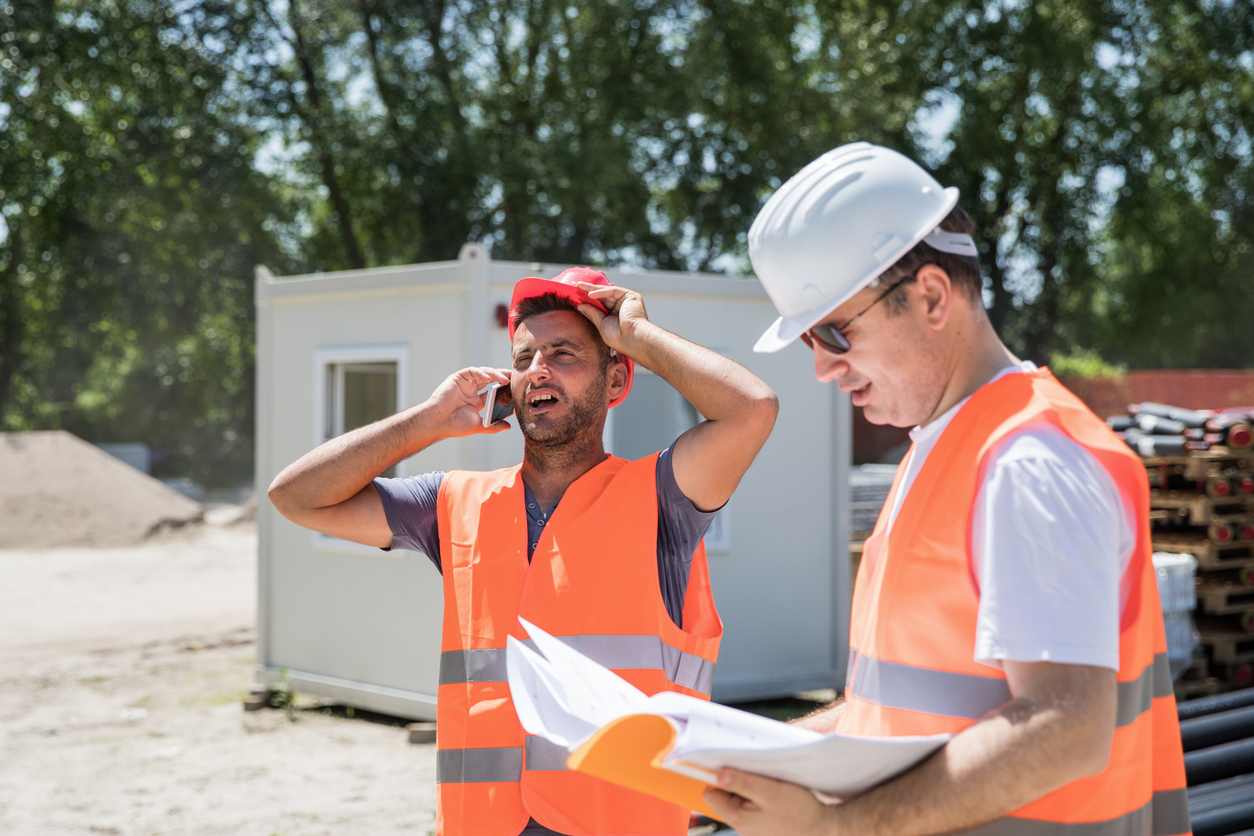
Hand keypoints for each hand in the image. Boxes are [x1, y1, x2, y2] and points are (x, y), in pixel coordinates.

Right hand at [423, 367, 513, 437]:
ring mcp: (465, 383)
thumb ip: (494, 426)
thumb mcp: (479, 425)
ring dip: (495, 375)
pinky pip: (472, 371)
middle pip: (491, 380)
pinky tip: (489, 378)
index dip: (505, 391)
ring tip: (506, 379)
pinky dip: (481, 373)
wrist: (438, 422)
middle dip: (503, 378)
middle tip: (515, 378)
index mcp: (476, 401)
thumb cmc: (455, 425)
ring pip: (484, 373)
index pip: (494, 392)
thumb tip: (508, 427)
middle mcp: (471, 391)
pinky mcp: (458, 378)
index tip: (516, 391)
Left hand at [574, 282, 649, 354]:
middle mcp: (621, 306)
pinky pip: (613, 291)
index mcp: (615, 314)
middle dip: (589, 291)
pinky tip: (590, 294)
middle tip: (577, 286)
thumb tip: (580, 306)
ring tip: (579, 286)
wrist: (632, 339)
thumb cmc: (618, 337)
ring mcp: (627, 300)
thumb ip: (592, 313)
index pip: (601, 303)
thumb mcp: (601, 324)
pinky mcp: (631, 296)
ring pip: (607, 291)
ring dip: (593, 289)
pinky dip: (601, 292)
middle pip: (603, 296)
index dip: (589, 300)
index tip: (576, 297)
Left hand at [704, 768, 834, 835]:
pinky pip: (754, 804)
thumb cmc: (800, 813)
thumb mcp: (770, 792)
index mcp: (738, 818)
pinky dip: (761, 795)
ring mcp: (753, 827)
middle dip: (738, 780)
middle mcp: (742, 826)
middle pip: (726, 795)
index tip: (728, 763)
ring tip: (769, 783)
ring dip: (752, 787)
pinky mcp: (764, 825)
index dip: (717, 777)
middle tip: (756, 773)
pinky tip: (776, 793)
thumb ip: (743, 782)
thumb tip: (718, 774)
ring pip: (741, 799)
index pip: (712, 794)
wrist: (824, 830)